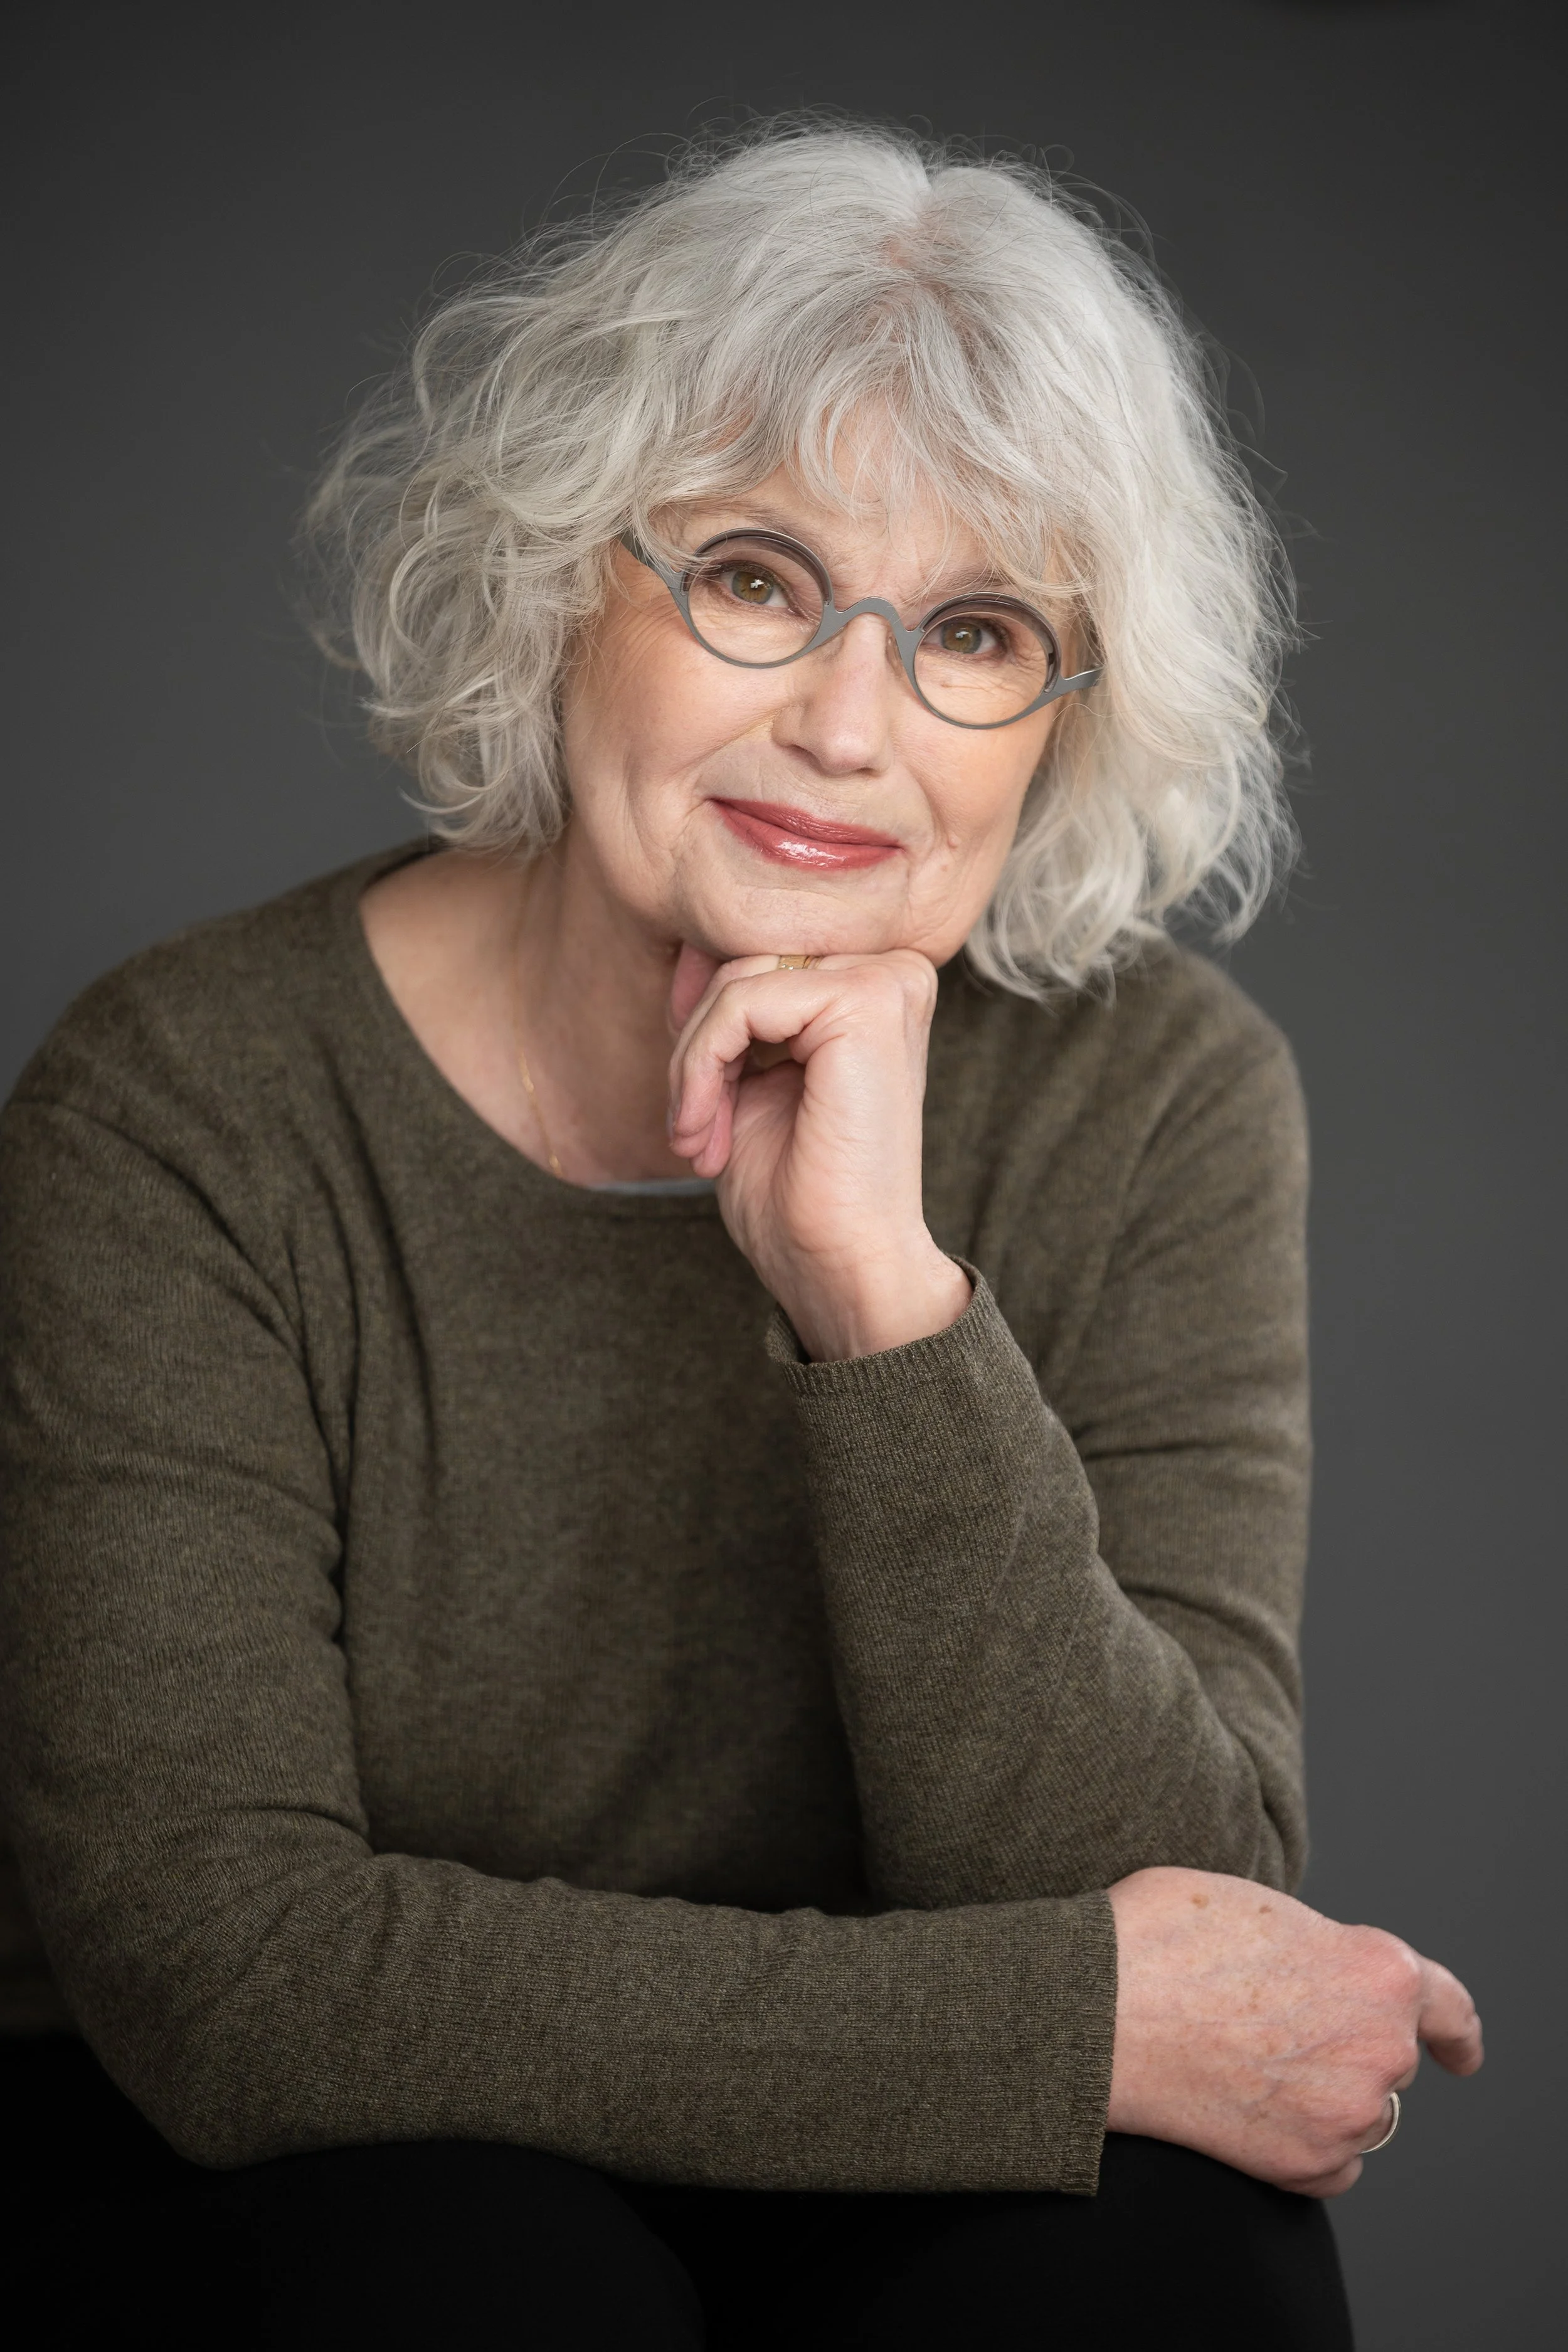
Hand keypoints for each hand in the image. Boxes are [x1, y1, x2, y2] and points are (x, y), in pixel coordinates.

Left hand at [665, 944, 970, 1360]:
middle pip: (744, 963)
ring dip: (692, 1065)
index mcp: (872, 990)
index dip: (702, 1025)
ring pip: (736, 981)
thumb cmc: (799, 1192)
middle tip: (693, 1130)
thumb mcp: (745, 1081)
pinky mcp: (868, 1002)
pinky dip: (701, 1066)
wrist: (841, 1265)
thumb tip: (687, 947)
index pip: (758, 959)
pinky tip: (708, 1130)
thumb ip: (728, 1014)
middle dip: (695, 1048)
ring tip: (699, 1135)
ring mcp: (888, 981)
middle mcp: (892, 973)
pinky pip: (742, 1002)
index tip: (691, 1104)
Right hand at [1107, 1867, 1483, 2195]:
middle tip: (1263, 2026)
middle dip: (1339, 2044)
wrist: (1098, 2012)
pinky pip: (1331, 2165)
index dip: (1454, 2032)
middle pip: (1383, 2056)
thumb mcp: (1256, 1905)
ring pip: (1356, 2112)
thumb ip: (1312, 1945)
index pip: (1446, 2007)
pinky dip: (1301, 2144)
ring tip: (1239, 2061)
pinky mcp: (1307, 2167)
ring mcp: (1348, 2114)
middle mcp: (1380, 2047)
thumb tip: (1311, 1974)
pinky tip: (1245, 2109)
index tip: (1457, 2054)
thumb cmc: (1161, 1938)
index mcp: (1378, 1969)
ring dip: (1319, 2095)